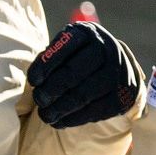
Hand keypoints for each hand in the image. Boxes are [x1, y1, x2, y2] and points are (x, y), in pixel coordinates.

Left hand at [27, 22, 141, 127]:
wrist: (117, 68)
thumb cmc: (79, 58)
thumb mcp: (66, 50)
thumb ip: (50, 61)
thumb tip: (36, 83)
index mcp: (87, 33)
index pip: (63, 48)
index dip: (45, 66)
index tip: (33, 81)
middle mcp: (106, 49)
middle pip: (73, 73)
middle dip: (51, 90)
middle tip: (38, 100)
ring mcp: (117, 72)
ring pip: (83, 95)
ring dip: (60, 109)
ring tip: (46, 115)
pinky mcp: (122, 95)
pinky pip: (94, 111)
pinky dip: (73, 119)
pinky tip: (61, 121)